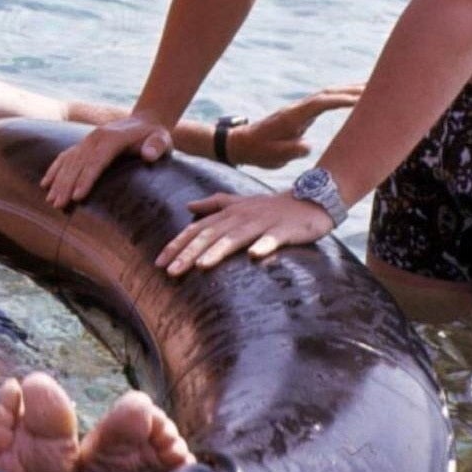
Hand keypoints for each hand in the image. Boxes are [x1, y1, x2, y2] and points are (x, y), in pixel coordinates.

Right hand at [42, 111, 175, 208]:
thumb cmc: (154, 135)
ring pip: (68, 162)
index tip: (77, 197)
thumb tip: (148, 155)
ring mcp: (87, 141)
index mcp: (112, 138)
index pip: (96, 161)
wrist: (144, 121)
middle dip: (66, 185)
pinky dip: (54, 170)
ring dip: (58, 181)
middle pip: (77, 164)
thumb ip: (156, 146)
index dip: (86, 179)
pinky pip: (65, 157)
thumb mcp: (162, 139)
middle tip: (58, 205)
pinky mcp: (83, 145)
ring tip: (50, 200)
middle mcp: (95, 138)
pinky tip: (45, 183)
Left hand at [156, 191, 336, 275]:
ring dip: (218, 251)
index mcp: (229, 213)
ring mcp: (263, 223)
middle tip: (170, 272)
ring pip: (236, 237)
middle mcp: (241, 217)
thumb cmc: (272, 206)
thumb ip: (214, 203)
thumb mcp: (240, 203)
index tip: (159, 262)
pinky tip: (254, 256)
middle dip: (188, 253)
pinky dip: (264, 246)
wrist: (312, 199)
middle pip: (210, 235)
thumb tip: (188, 206)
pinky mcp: (284, 231)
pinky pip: (273, 239)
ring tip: (201, 266)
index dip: (177, 244)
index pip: (197, 229)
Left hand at [229, 84, 362, 168]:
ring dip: (349, 90)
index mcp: (292, 116)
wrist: (242, 143)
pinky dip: (341, 97)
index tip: (361, 100)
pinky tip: (354, 98)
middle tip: (378, 87)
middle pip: (328, 93)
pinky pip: (325, 101)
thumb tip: (308, 146)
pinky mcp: (302, 113)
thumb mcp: (273, 156)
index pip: (320, 103)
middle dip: (351, 89)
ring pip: (328, 94)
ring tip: (374, 88)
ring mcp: (300, 109)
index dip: (340, 100)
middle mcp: (298, 108)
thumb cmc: (258, 151)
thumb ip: (290, 150)